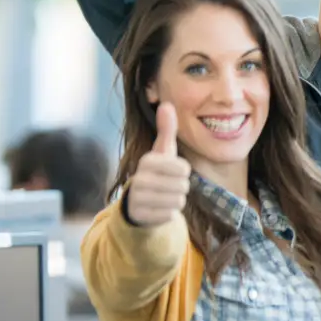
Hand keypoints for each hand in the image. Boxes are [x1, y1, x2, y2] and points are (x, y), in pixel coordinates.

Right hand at [125, 104, 190, 227]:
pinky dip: (168, 213)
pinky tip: (157, 208)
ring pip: (178, 201)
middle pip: (183, 186)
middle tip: (167, 186)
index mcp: (147, 161)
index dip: (183, 172)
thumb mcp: (162, 152)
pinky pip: (170, 215)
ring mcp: (137, 198)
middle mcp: (138, 178)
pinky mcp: (140, 216)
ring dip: (175, 200)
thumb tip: (166, 104)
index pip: (184, 168)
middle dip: (180, 187)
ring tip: (162, 196)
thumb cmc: (157, 173)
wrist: (137, 203)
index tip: (171, 171)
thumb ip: (166, 130)